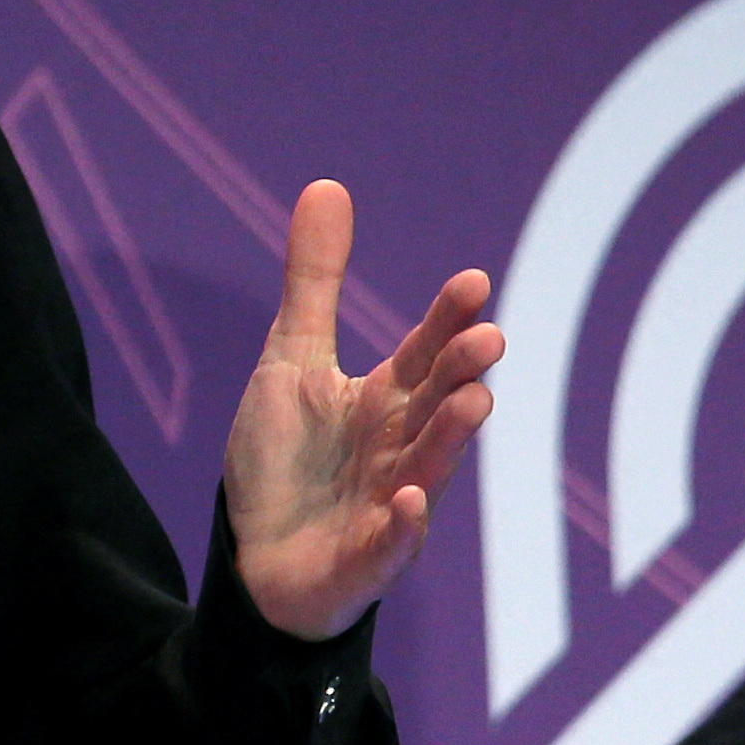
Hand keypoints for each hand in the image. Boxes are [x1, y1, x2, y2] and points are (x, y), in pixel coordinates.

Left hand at [226, 181, 501, 639]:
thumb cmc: (287, 460)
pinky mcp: (367, 559)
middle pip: (437, 405)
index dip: (446, 320)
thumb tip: (327, 185)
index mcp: (386, 400)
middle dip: (461, 373)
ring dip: (450, 438)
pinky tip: (407, 504)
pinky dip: (400, 528)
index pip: (424, 352)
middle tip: (488, 338)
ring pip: (428, 469)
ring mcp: (389, 505)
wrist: (256, 559)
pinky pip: (389, 544)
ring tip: (475, 401)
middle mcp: (400, 448)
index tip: (472, 282)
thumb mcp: (291, 361)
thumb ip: (315, 282)